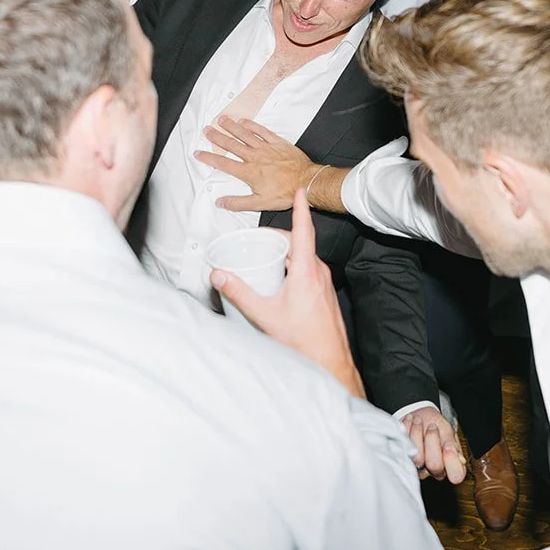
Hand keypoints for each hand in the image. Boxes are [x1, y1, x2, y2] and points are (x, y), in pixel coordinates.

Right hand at [196, 116, 315, 211]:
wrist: (306, 182)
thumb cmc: (286, 193)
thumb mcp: (259, 204)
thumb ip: (238, 202)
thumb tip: (221, 202)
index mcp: (249, 172)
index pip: (224, 164)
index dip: (209, 158)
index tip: (199, 153)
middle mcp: (255, 157)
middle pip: (231, 145)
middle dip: (217, 137)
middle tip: (207, 130)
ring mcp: (266, 148)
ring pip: (245, 134)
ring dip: (232, 127)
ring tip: (222, 120)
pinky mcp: (278, 143)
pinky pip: (262, 131)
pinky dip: (252, 125)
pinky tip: (244, 121)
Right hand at [210, 188, 363, 398]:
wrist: (330, 361)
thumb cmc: (304, 340)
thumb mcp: (265, 315)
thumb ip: (239, 293)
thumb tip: (219, 276)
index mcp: (306, 271)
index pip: (304, 230)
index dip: (300, 207)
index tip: (300, 189)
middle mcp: (318, 272)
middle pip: (299, 243)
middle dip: (281, 237)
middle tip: (261, 238)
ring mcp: (324, 282)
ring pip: (304, 257)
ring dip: (287, 254)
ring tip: (266, 259)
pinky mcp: (324, 291)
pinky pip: (308, 270)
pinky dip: (294, 267)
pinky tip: (281, 282)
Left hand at [400, 405, 466, 483]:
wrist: (417, 417)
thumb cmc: (434, 424)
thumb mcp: (447, 431)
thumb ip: (452, 445)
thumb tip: (460, 459)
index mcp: (451, 465)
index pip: (456, 474)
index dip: (452, 462)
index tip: (448, 445)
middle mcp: (435, 470)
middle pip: (435, 465)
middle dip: (432, 440)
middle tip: (432, 426)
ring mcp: (418, 468)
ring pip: (418, 458)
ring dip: (417, 433)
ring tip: (418, 421)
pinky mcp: (404, 460)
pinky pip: (403, 450)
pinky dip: (406, 432)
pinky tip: (409, 423)